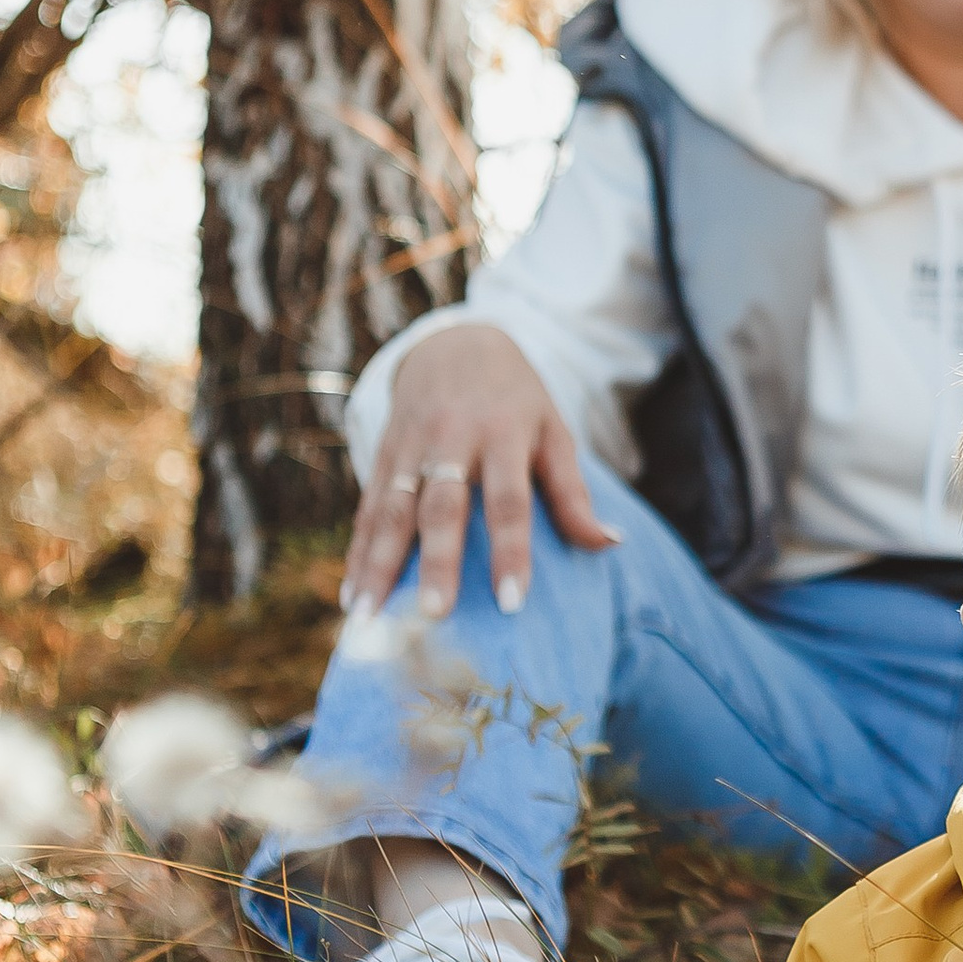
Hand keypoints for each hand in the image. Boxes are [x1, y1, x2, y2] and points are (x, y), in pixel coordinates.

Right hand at [344, 324, 618, 622]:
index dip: (510, 551)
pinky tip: (352, 598)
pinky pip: (367, 508)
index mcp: (503, 434)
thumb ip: (574, 492)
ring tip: (369, 619)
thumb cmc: (516, 399)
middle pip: (441, 507)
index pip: (509, 501)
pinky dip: (357, 553)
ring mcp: (410, 445)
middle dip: (436, 562)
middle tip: (433, 614)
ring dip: (379, 566)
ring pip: (391, 511)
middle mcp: (451, 439)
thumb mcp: (553, 432)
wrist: (456, 342)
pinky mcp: (382, 453)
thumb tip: (610, 544)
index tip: (512, 603)